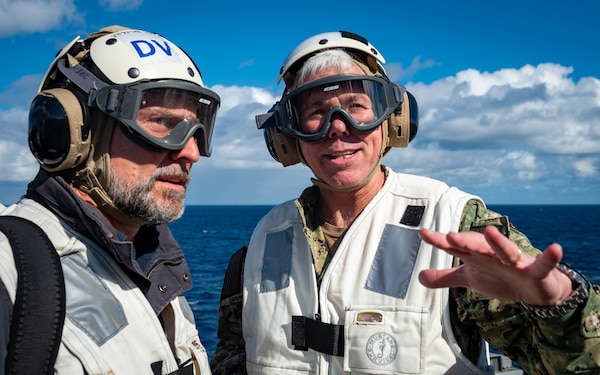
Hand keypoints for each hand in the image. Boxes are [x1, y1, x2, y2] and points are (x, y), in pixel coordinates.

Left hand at [418, 226, 573, 305]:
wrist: (533, 290)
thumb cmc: (499, 278)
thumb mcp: (470, 279)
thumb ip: (445, 278)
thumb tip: (419, 277)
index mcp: (477, 256)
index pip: (454, 247)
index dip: (439, 241)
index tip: (423, 232)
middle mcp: (493, 254)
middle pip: (478, 245)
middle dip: (465, 240)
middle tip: (451, 236)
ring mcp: (516, 262)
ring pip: (506, 251)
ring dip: (498, 242)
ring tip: (491, 231)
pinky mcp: (536, 271)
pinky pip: (544, 264)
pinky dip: (550, 257)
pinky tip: (555, 248)